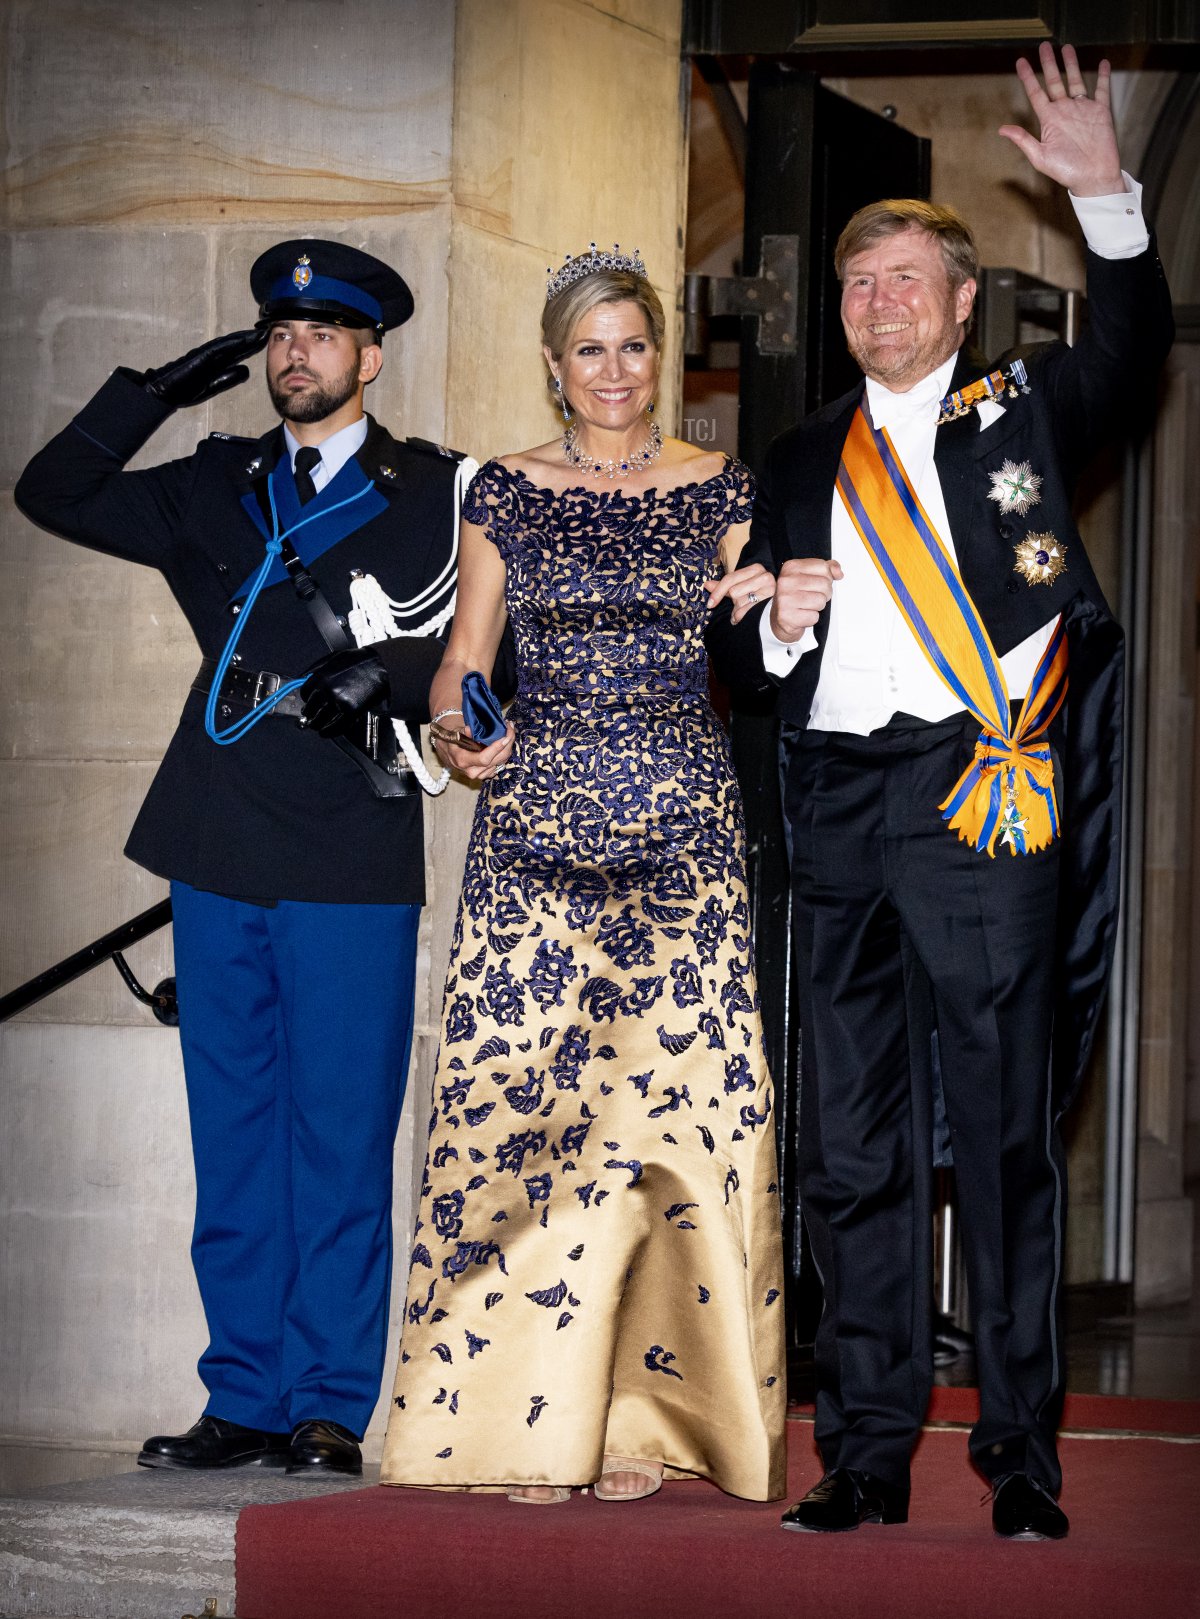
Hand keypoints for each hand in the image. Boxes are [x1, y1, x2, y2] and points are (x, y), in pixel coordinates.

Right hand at [140, 328, 268, 407]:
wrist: (163, 392)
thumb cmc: (184, 389)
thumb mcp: (212, 386)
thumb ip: (228, 378)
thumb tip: (246, 370)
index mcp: (215, 363)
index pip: (236, 353)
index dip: (251, 346)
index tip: (266, 341)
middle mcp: (210, 355)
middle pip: (234, 345)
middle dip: (250, 338)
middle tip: (267, 331)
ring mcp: (204, 355)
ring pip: (227, 344)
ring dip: (243, 338)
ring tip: (258, 333)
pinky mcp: (197, 358)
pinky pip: (215, 350)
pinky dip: (229, 345)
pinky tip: (240, 340)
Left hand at [299, 647, 388, 736]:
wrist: (381, 668)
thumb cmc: (360, 661)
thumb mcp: (334, 657)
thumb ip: (316, 667)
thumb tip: (302, 677)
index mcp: (322, 676)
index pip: (304, 693)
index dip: (306, 699)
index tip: (308, 702)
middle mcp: (328, 690)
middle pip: (310, 708)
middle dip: (308, 714)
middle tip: (309, 716)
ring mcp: (339, 702)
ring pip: (320, 720)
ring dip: (316, 725)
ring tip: (316, 726)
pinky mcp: (351, 712)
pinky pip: (336, 727)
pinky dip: (329, 732)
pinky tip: (325, 732)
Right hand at [431, 722, 515, 782]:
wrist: (448, 752)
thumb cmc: (452, 740)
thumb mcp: (455, 733)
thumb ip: (463, 732)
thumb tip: (469, 729)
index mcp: (463, 761)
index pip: (484, 759)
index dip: (496, 749)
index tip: (505, 737)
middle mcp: (472, 771)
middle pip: (497, 761)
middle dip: (507, 744)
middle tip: (510, 727)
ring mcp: (479, 775)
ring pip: (501, 762)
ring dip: (508, 747)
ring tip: (509, 731)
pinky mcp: (485, 775)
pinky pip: (500, 764)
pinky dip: (504, 753)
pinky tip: (505, 742)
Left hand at [704, 562, 776, 624]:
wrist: (780, 611)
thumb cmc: (757, 597)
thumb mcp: (741, 587)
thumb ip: (724, 586)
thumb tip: (707, 585)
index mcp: (756, 569)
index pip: (730, 579)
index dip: (717, 592)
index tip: (710, 604)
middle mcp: (764, 576)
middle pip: (734, 592)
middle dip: (733, 603)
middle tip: (739, 606)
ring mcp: (770, 590)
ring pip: (740, 603)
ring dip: (737, 612)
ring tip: (743, 612)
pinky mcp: (771, 603)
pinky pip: (746, 612)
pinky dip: (740, 617)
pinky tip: (745, 617)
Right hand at [769, 558, 842, 641]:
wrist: (779, 618)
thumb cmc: (795, 596)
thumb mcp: (808, 576)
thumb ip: (826, 569)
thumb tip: (838, 572)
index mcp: (791, 567)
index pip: (823, 567)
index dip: (826, 577)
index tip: (816, 583)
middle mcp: (786, 581)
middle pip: (824, 584)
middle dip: (824, 593)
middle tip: (812, 597)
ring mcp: (785, 599)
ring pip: (821, 601)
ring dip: (818, 606)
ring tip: (807, 606)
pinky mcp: (787, 616)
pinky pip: (814, 617)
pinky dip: (811, 618)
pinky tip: (802, 615)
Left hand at [1000, 43, 1124, 197]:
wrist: (1093, 178)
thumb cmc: (1067, 172)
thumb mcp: (1040, 157)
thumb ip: (1023, 140)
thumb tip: (1002, 130)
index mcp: (1049, 121)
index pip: (1036, 93)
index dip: (1027, 77)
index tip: (1020, 62)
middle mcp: (1064, 112)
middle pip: (1054, 82)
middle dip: (1049, 64)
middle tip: (1044, 46)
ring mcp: (1082, 110)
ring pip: (1075, 80)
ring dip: (1071, 64)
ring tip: (1066, 47)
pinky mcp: (1101, 112)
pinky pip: (1102, 89)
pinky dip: (1103, 76)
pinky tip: (1103, 62)